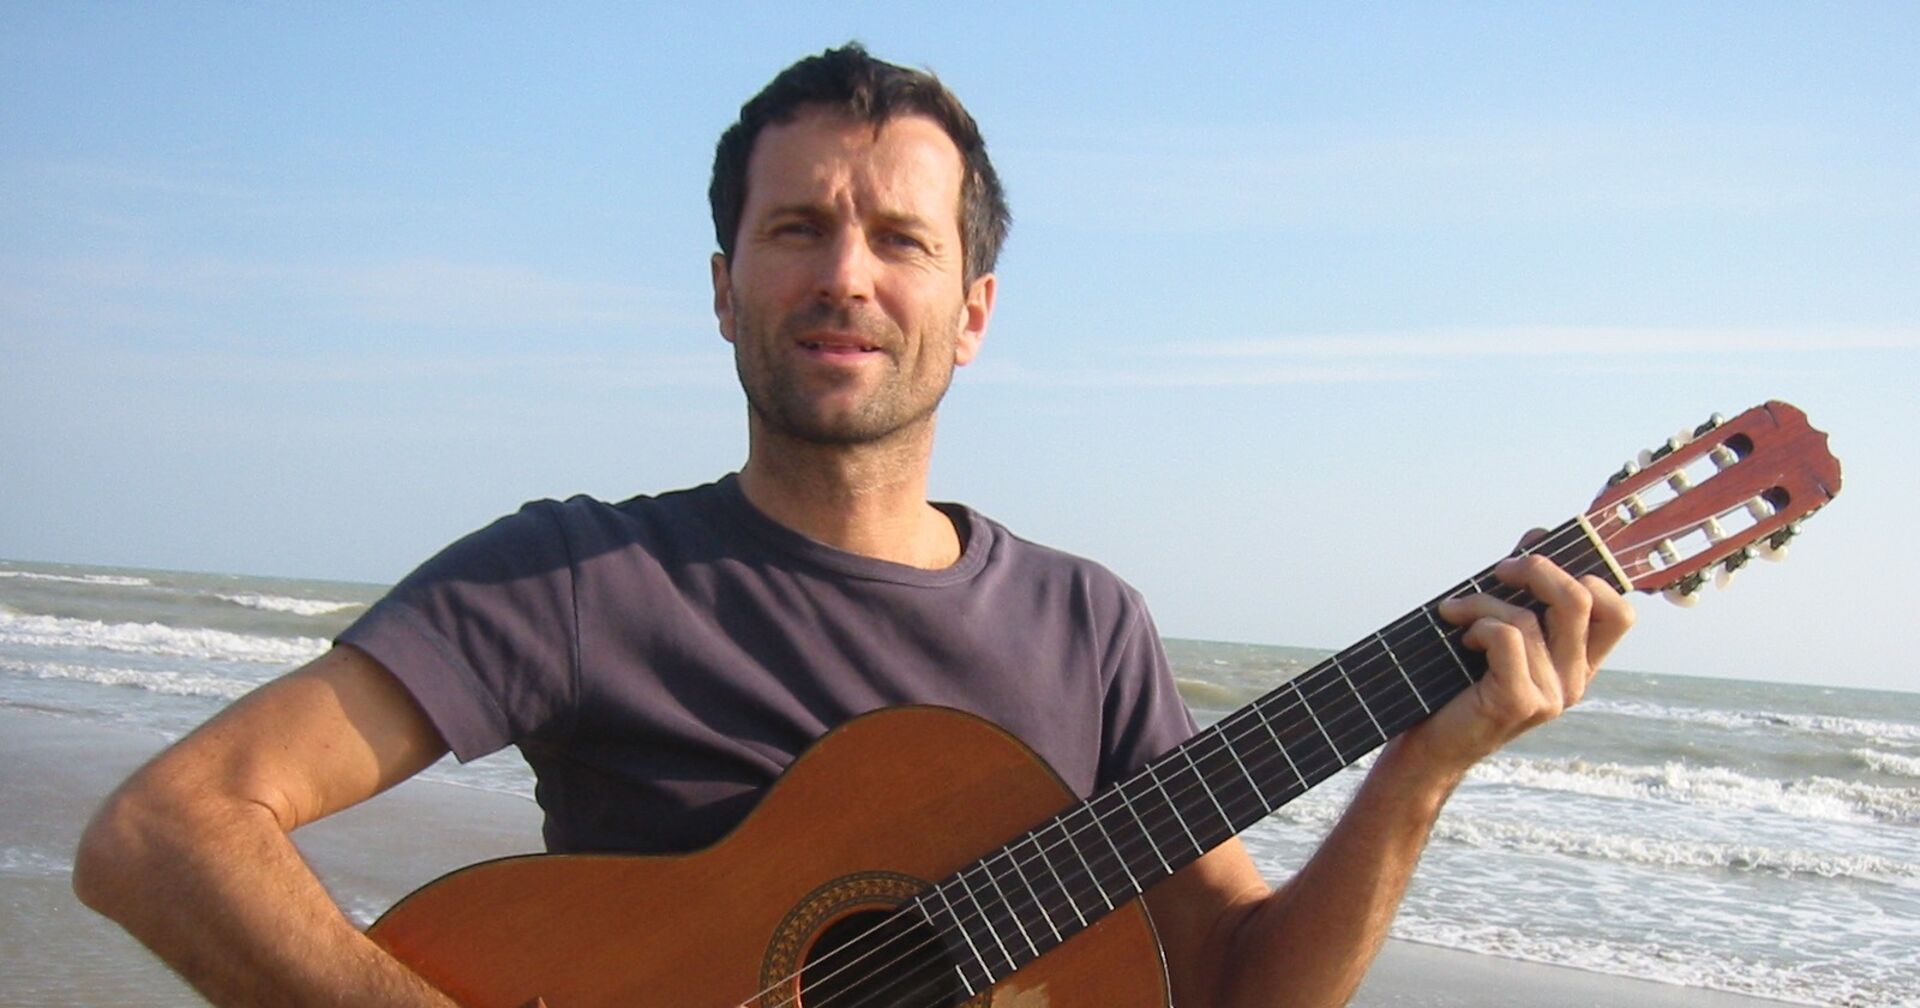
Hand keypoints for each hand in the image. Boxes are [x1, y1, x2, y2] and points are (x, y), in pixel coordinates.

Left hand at [1405, 534, 1634, 774]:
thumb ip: (1522, 588)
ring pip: (1531, 618)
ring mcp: (1553, 695)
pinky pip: (1509, 639)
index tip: (1536, 550)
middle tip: (1497, 570)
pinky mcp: (1523, 703)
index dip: (1586, 571)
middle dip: (1537, 568)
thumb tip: (1538, 534)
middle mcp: (1575, 680)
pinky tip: (1462, 639)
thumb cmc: (1457, 681)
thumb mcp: (1496, 626)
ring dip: (1482, 603)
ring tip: (1455, 613)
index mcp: (1577, 662)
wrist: (1428, 743)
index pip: (1618, 612)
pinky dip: (1479, 626)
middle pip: (1584, 600)